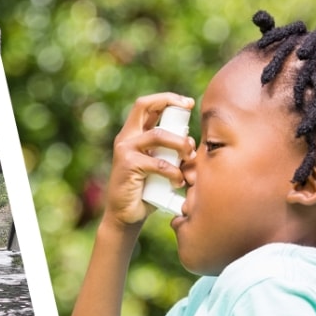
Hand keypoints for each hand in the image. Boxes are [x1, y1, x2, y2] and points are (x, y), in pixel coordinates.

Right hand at [104, 93, 195, 227]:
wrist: (126, 216)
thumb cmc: (146, 192)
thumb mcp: (159, 166)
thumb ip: (169, 152)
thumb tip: (191, 141)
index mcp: (133, 135)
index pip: (146, 105)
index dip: (167, 99)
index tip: (188, 103)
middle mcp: (126, 138)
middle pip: (144, 106)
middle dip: (170, 103)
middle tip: (189, 112)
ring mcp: (125, 150)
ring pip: (158, 134)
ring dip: (180, 144)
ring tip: (190, 156)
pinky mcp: (128, 165)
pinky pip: (158, 163)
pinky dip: (173, 172)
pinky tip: (178, 182)